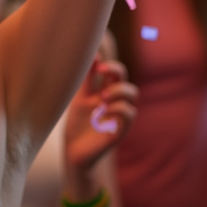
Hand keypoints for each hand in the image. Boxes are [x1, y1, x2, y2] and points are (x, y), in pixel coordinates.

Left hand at [64, 59, 137, 173]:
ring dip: (118, 90)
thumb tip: (93, 55)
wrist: (74, 152)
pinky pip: (129, 115)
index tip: (98, 64)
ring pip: (133, 96)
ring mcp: (120, 117)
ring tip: (102, 96)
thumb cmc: (78, 124)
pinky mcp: (120, 131)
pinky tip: (104, 110)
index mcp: (107, 94)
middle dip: (117, 72)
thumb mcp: (80, 98)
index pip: (118, 75)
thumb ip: (87, 80)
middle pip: (128, 81)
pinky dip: (119, 108)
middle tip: (102, 71)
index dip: (112, 66)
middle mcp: (116, 104)